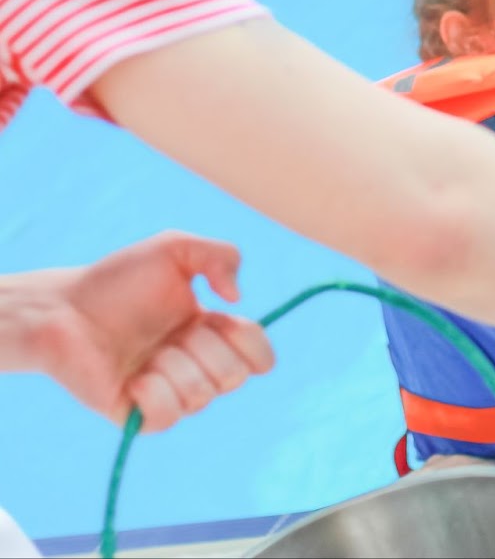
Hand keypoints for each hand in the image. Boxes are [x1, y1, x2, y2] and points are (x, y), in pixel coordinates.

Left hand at [23, 231, 274, 431]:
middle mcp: (196, 366)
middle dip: (205, 348)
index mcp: (212, 333)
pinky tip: (134, 378)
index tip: (220, 317)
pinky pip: (169, 417)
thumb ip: (222, 255)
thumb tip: (237, 301)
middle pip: (236, 376)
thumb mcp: (176, 248)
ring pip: (202, 396)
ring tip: (146, 352)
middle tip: (172, 331)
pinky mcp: (139, 416)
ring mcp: (170, 393)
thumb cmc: (116, 280)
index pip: (260, 358)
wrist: (62, 310)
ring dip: (174, 366)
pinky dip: (155, 394)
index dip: (251, 342)